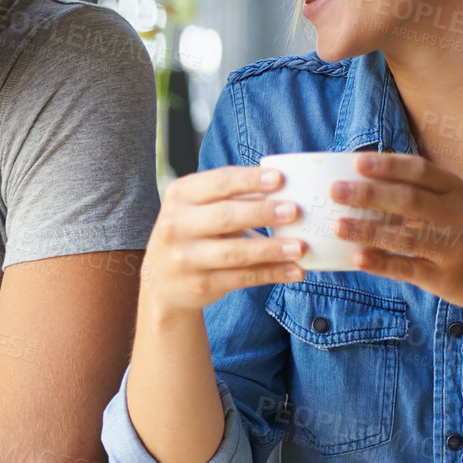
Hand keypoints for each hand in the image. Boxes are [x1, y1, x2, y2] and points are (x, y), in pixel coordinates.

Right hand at [141, 165, 305, 316]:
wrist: (162, 281)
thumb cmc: (191, 232)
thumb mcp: (197, 207)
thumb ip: (230, 197)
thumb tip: (281, 188)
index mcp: (179, 195)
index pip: (218, 182)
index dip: (250, 180)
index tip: (279, 178)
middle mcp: (177, 225)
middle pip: (225, 216)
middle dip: (262, 213)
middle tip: (294, 210)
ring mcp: (187, 258)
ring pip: (235, 253)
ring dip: (271, 249)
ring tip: (300, 247)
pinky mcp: (201, 284)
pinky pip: (243, 278)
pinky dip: (272, 274)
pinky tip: (294, 270)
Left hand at [331, 153, 462, 315]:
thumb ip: (426, 196)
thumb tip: (369, 185)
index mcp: (459, 193)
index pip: (420, 172)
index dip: (388, 166)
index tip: (357, 162)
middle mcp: (458, 217)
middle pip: (409, 200)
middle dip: (369, 194)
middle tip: (335, 191)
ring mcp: (454, 249)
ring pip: (405, 236)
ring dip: (368, 230)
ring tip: (337, 226)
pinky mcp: (447, 279)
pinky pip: (409, 269)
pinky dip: (382, 263)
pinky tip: (358, 258)